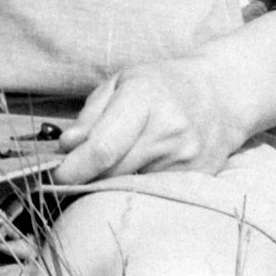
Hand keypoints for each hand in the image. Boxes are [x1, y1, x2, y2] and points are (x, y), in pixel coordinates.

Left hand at [51, 55, 246, 183]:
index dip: (74, 168)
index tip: (54, 175)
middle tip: (70, 173)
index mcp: (144, 99)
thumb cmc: (162, 85)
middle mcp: (168, 131)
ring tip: (106, 168)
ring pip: (131, 187)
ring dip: (110, 184)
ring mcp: (186, 160)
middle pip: (114, 173)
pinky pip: (153, 193)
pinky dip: (135, 188)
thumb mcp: (121, 82)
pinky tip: (133, 174)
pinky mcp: (196, 180)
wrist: (221, 95)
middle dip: (86, 177)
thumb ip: (91, 115)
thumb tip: (67, 148)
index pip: (103, 148)